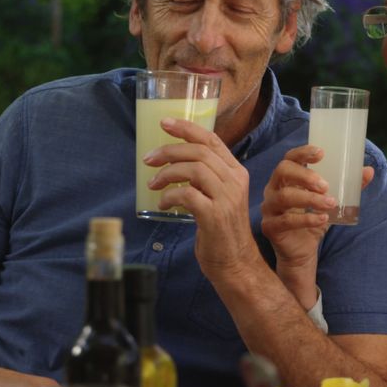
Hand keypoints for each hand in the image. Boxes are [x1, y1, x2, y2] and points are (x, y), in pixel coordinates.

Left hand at [144, 118, 259, 281]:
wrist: (235, 263)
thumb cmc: (221, 230)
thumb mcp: (219, 196)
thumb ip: (206, 177)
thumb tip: (175, 161)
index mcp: (236, 172)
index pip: (212, 140)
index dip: (187, 128)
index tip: (164, 123)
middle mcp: (235, 181)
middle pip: (200, 152)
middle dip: (169, 150)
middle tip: (149, 159)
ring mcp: (227, 198)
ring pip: (193, 169)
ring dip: (167, 173)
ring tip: (154, 184)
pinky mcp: (214, 216)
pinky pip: (187, 195)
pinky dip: (169, 196)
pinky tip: (163, 203)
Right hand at [261, 146, 372, 308]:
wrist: (302, 253)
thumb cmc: (314, 221)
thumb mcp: (332, 202)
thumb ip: (349, 187)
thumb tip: (369, 171)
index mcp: (286, 178)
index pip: (290, 158)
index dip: (303, 153)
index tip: (321, 153)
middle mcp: (273, 189)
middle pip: (282, 171)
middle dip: (305, 175)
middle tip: (325, 185)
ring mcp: (269, 208)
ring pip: (284, 196)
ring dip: (310, 198)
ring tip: (330, 203)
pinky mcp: (270, 226)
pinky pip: (286, 220)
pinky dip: (307, 219)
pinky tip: (322, 219)